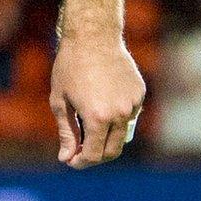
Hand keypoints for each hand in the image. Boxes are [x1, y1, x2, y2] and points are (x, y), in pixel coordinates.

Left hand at [49, 31, 144, 167]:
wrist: (93, 37)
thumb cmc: (70, 67)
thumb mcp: (61, 102)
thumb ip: (66, 133)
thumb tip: (66, 158)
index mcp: (97, 118)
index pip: (94, 155)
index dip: (81, 162)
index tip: (71, 160)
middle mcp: (119, 114)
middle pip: (112, 151)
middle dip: (96, 156)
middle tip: (81, 150)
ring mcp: (133, 104)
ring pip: (122, 134)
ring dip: (107, 136)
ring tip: (89, 121)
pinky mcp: (139, 93)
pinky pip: (129, 115)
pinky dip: (117, 117)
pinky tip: (103, 101)